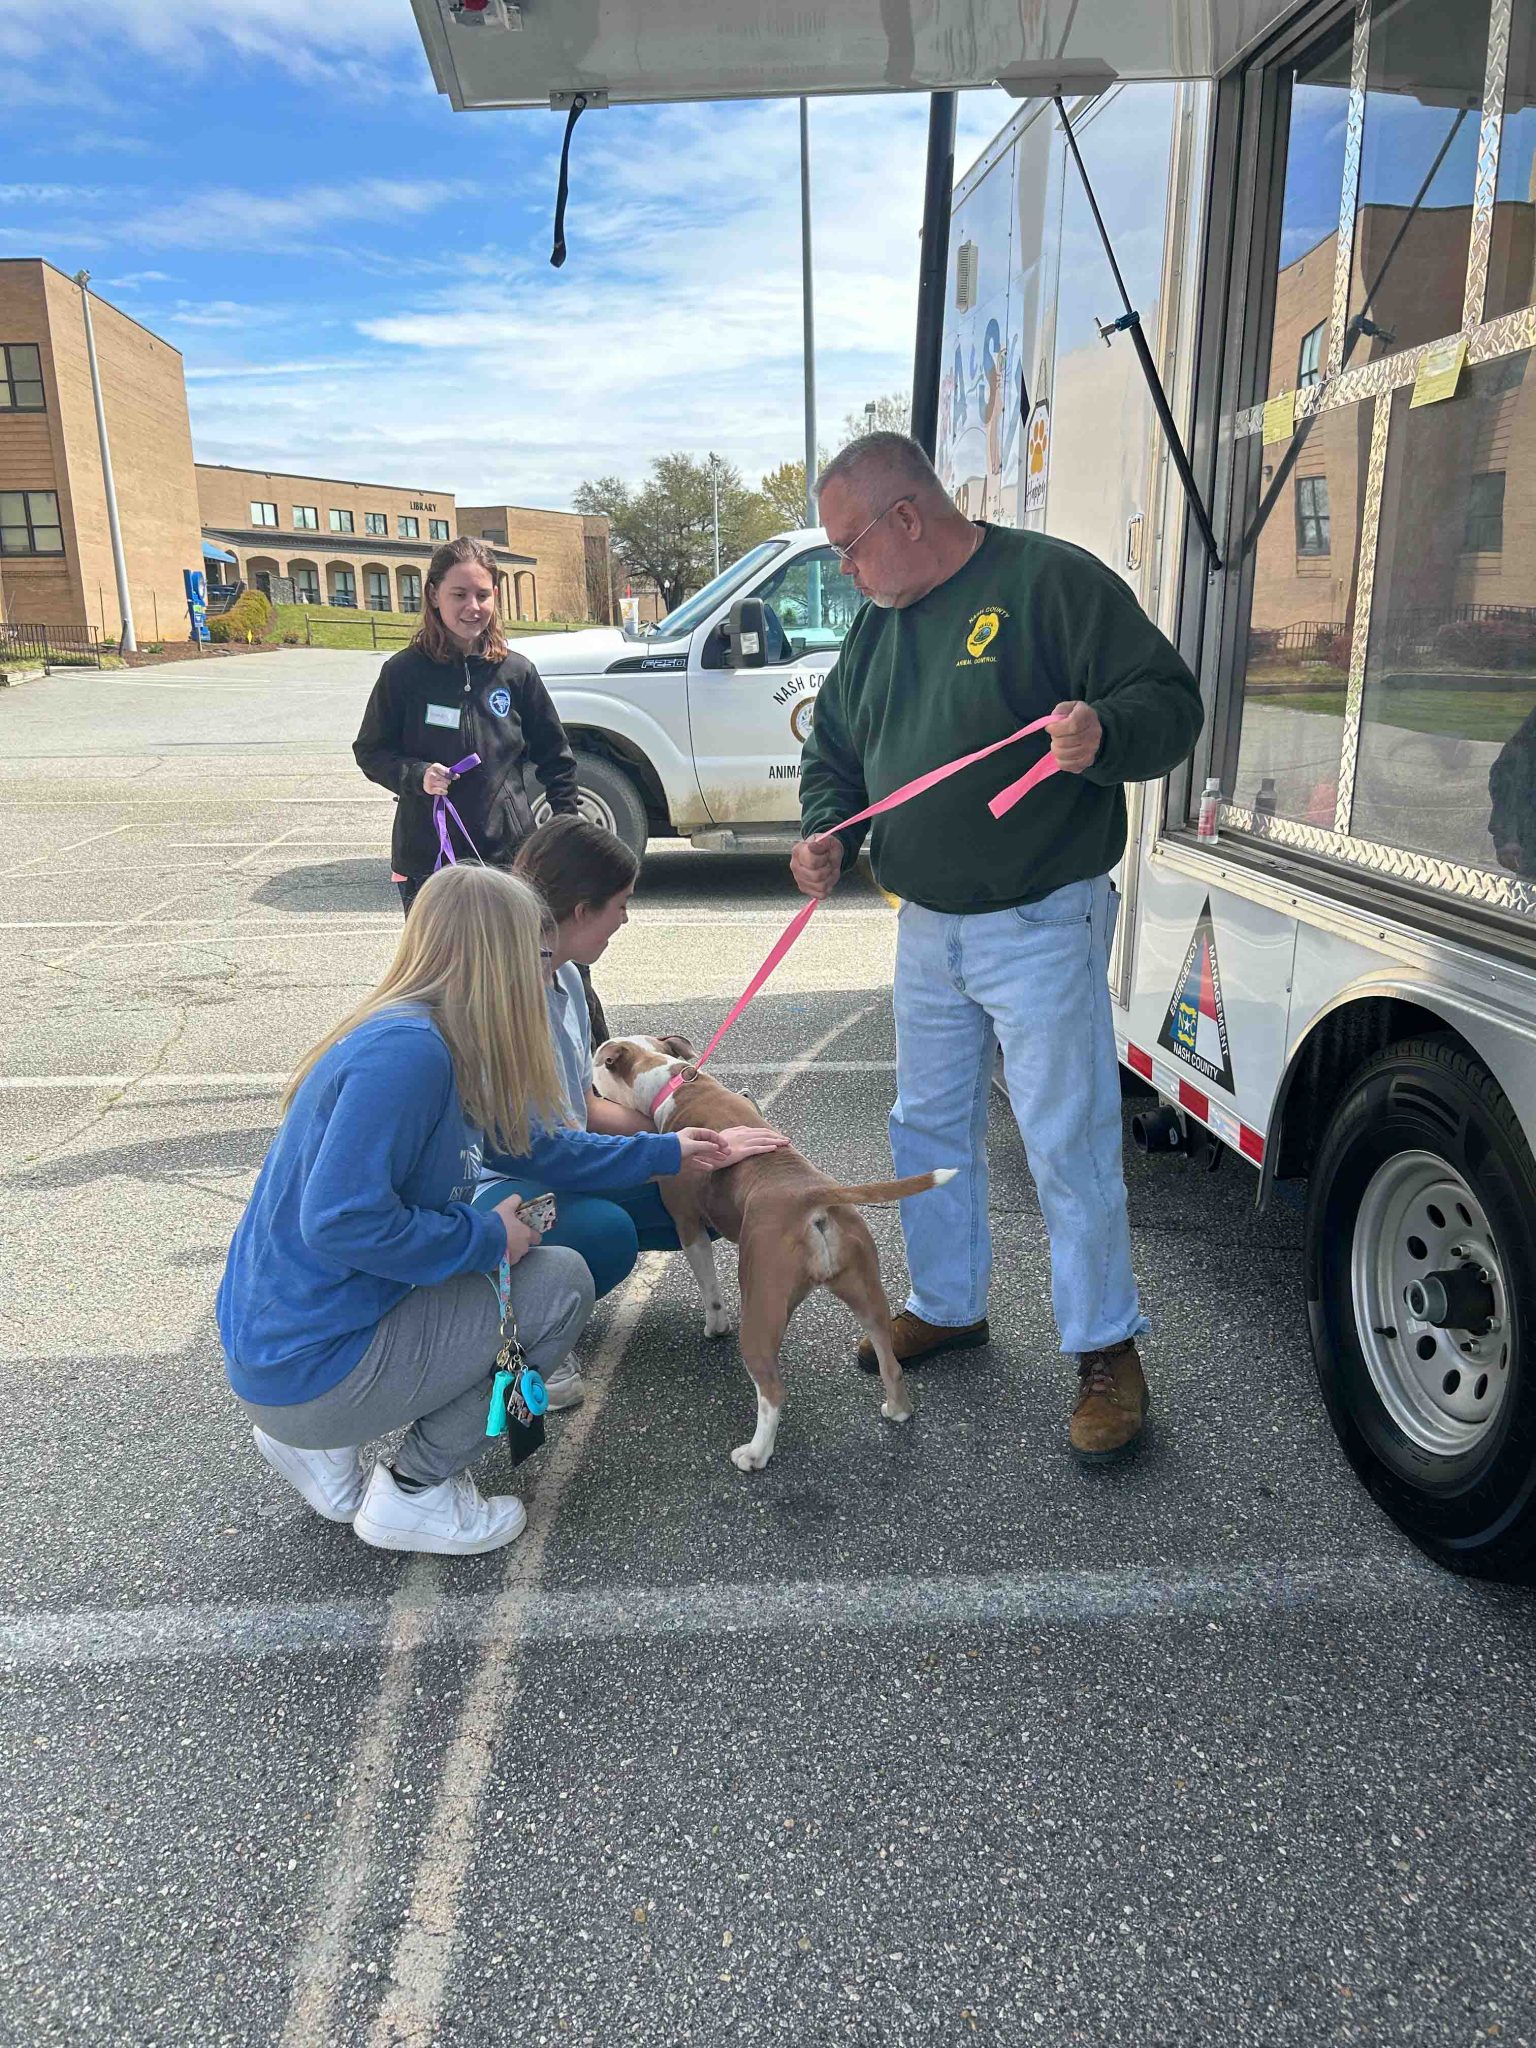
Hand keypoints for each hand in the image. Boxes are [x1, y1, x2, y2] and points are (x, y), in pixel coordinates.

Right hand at [423, 762, 453, 796]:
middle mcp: (432, 773)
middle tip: (442, 781)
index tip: (446, 776)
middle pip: (447, 780)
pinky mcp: (429, 789)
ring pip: (445, 786)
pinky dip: (443, 792)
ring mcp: (430, 781)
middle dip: (446, 781)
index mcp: (435, 766)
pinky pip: (441, 791)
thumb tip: (457, 776)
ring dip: (444, 787)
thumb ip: (450, 773)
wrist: (423, 778)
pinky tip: (442, 790)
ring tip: (440, 785)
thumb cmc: (436, 773)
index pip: (448, 773)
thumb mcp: (442, 770)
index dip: (449, 775)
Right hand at [494, 1192, 539, 1264]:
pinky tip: (492, 1250)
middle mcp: (523, 1249)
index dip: (532, 1233)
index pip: (537, 1237)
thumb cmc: (496, 1223)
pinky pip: (504, 1261)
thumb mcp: (505, 1207)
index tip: (525, 1230)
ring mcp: (513, 1259)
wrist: (480, 1239)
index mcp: (526, 1235)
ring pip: (514, 1254)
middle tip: (507, 1234)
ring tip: (497, 1242)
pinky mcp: (502, 1266)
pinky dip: (500, 1257)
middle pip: (524, 1246)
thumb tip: (518, 1198)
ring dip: (509, 1250)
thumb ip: (514, 1201)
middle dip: (517, 1241)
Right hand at [675, 1125, 790, 1170]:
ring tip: (786, 1143)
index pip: (757, 1131)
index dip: (769, 1133)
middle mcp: (741, 1134)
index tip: (778, 1136)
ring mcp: (741, 1142)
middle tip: (787, 1140)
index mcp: (738, 1131)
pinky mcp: (740, 1151)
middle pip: (763, 1133)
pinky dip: (766, 1148)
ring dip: (776, 1141)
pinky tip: (775, 1148)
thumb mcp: (722, 1140)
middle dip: (776, 1136)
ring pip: (763, 1140)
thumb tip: (739, 1135)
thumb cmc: (711, 1148)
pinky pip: (756, 1149)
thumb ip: (732, 1136)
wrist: (703, 1152)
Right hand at [790, 832, 844, 898]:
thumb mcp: (829, 841)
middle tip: (828, 863)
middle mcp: (795, 866)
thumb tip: (812, 846)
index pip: (813, 862)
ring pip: (820, 886)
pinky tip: (826, 878)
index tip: (826, 853)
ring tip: (828, 870)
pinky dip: (828, 887)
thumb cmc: (826, 847)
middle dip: (828, 869)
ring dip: (829, 878)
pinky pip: (821, 894)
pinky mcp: (804, 889)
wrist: (826, 854)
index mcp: (798, 851)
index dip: (825, 859)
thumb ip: (822, 842)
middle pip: (816, 876)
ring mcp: (798, 879)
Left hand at [1043, 701, 1101, 773]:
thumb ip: (1060, 710)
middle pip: (1065, 741)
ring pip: (1064, 754)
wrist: (1092, 728)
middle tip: (1055, 735)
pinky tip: (1061, 754)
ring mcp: (1092, 749)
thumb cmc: (1076, 716)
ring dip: (1055, 749)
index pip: (1072, 725)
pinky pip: (1067, 766)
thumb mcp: (1069, 706)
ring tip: (1058, 744)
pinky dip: (1060, 761)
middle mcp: (1093, 733)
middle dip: (1054, 738)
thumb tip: (1052, 722)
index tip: (1049, 727)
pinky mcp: (1088, 761)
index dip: (1056, 728)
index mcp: (1088, 715)